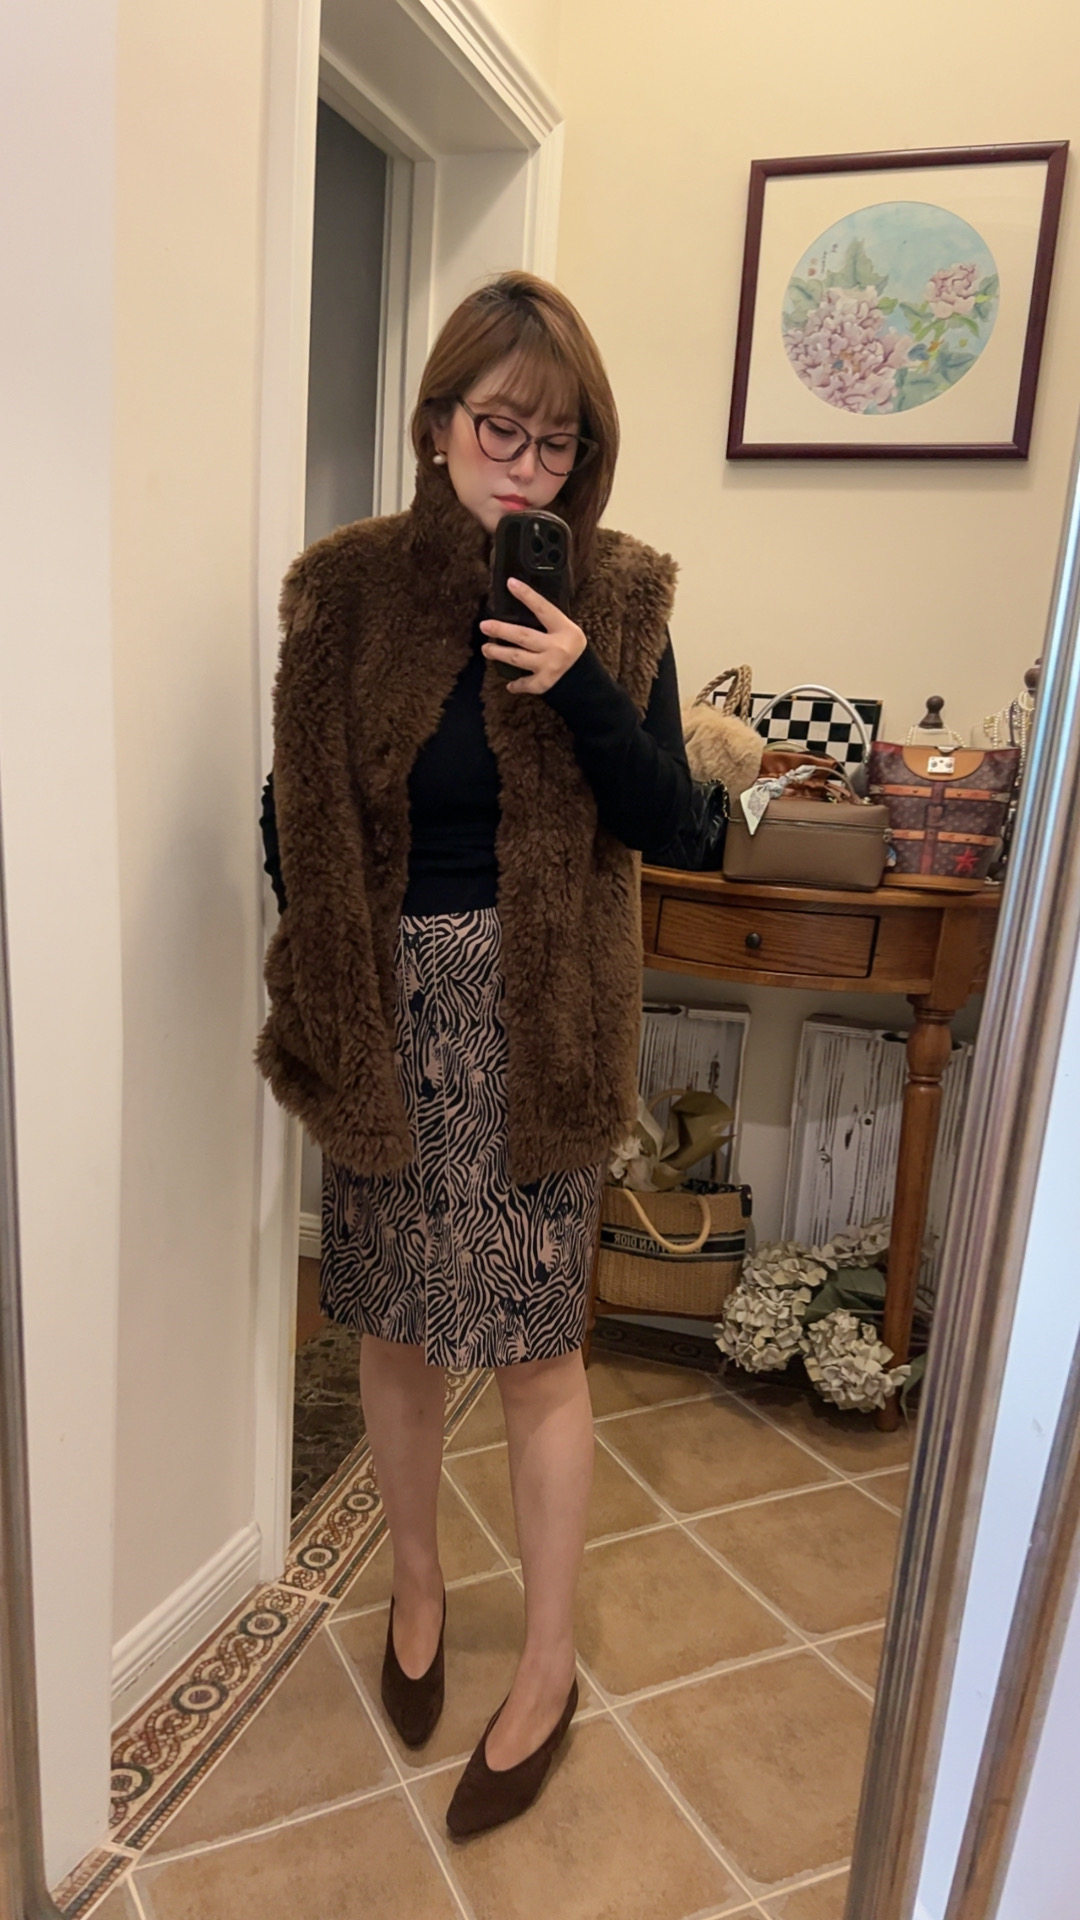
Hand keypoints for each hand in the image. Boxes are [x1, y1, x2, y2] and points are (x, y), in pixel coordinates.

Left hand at [479, 577, 585, 693]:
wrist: (586, 679)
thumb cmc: (571, 649)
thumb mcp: (566, 630)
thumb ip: (547, 622)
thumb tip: (517, 607)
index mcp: (564, 629)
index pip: (543, 608)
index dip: (527, 595)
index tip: (510, 583)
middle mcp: (558, 647)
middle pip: (523, 635)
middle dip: (501, 630)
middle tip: (484, 626)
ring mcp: (551, 665)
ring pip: (518, 658)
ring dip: (498, 653)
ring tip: (486, 648)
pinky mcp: (546, 683)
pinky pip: (526, 683)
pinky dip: (516, 684)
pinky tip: (509, 684)